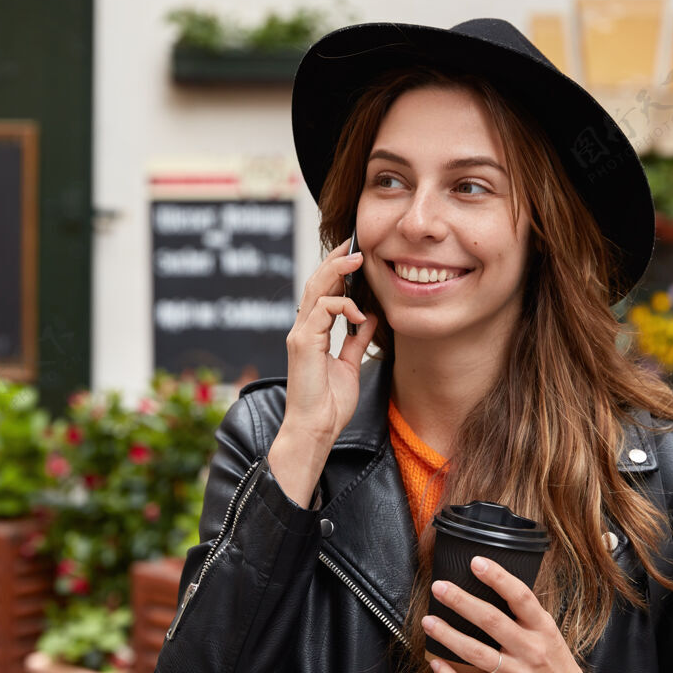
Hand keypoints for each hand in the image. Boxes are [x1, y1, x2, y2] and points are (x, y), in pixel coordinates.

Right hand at [267, 238, 378, 506]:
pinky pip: (323, 309)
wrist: (315, 429)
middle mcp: (303, 329)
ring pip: (316, 288)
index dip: (337, 270)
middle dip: (336, 259)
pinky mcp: (304, 342)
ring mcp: (301, 334)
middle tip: (356, 242)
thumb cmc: (328, 405)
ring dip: (338, 269)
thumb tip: (371, 317)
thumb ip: (356, 340)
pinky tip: (361, 315)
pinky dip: (344, 305)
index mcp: (312, 333)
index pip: (322, 291)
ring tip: (359, 258)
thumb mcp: (350, 365)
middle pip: (316, 282)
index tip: (357, 255)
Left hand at [421, 556, 610, 672]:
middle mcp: (531, 650)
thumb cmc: (556, 667)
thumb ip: (525, 616)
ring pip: (476, 653)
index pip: (521, 597)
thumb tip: (492, 588)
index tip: (476, 562)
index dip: (498, 577)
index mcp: (543, 629)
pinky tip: (436, 663)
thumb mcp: (550, 635)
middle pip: (491, 620)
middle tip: (439, 587)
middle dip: (461, 601)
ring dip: (448, 636)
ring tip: (429, 622)